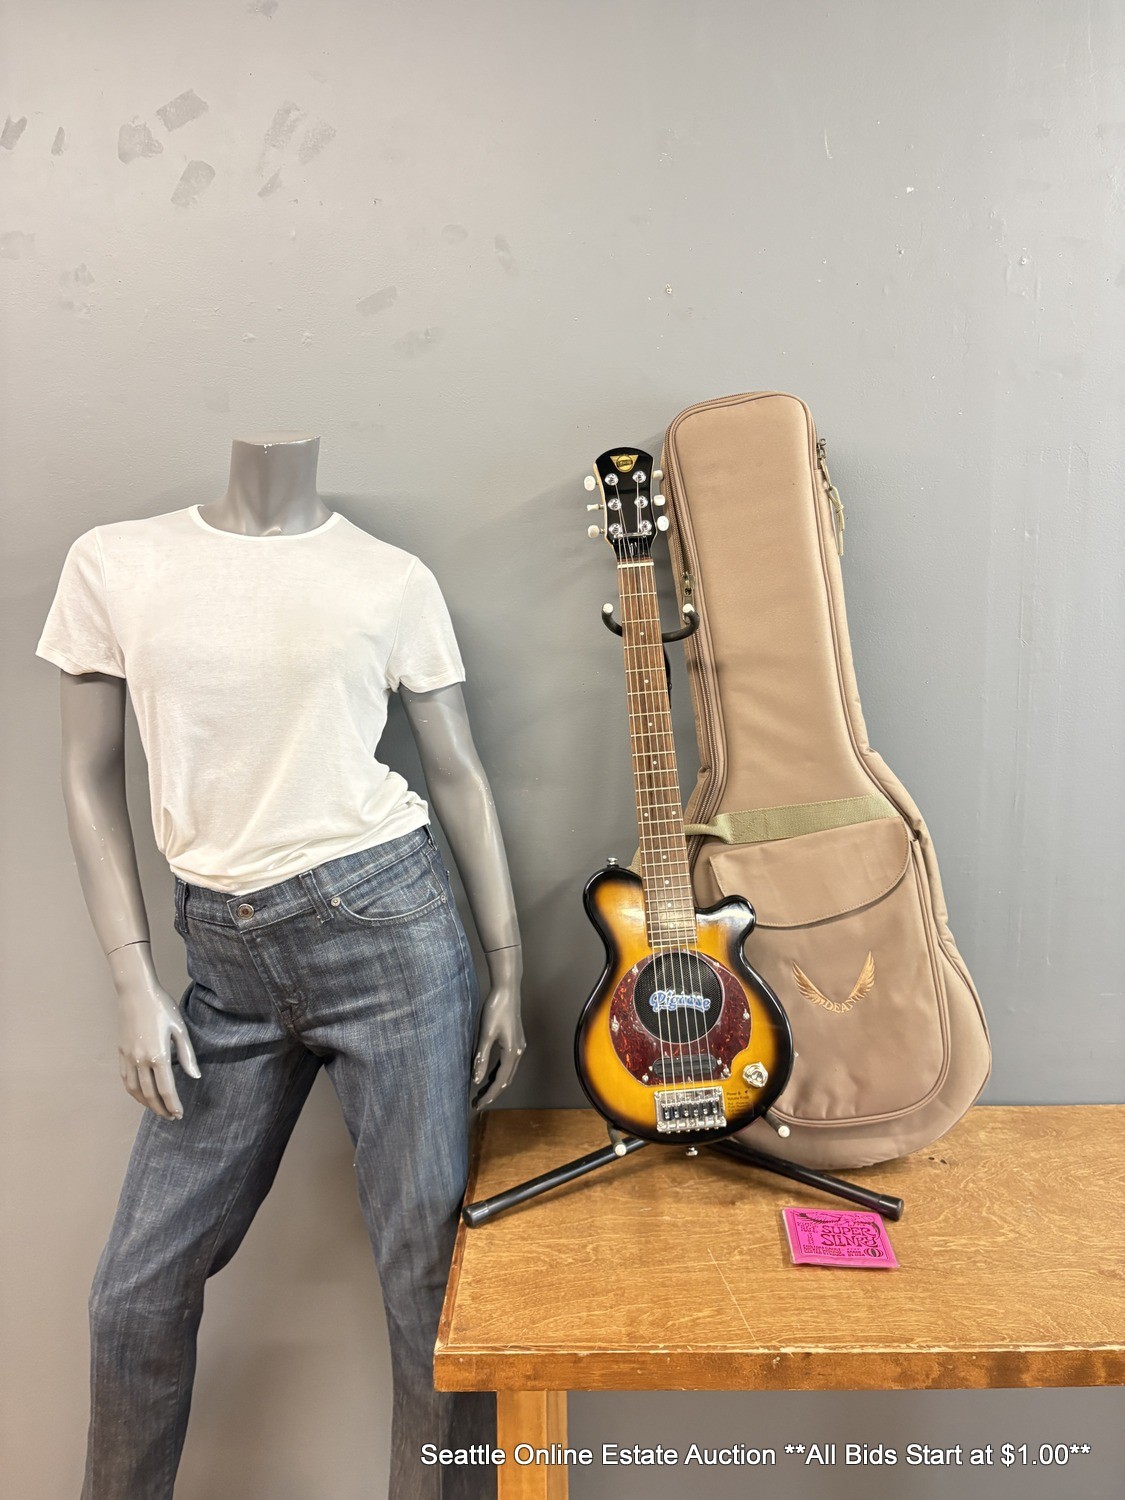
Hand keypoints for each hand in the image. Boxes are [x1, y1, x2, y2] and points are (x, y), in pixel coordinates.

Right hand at [112, 951, 199, 1118]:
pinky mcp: (121, 1052)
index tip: (179, 1114)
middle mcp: (141, 1060)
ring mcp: (128, 1057)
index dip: (173, 1105)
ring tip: (157, 1109)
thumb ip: (187, 1055)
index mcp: (158, 1055)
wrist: (136, 992)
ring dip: (146, 1104)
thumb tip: (195, 1076)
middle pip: (150, 1094)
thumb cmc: (162, 1007)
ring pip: (135, 1090)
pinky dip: (133, 1092)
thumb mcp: (180, 1028)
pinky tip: (141, 1095)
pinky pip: (125, 1079)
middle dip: (161, 1109)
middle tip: (171, 1117)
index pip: (166, 1089)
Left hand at [471, 976, 524, 1109]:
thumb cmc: (495, 1010)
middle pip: (507, 1080)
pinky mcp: (516, 1041)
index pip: (501, 1081)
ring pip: (508, 1072)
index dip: (490, 1095)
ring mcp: (519, 1047)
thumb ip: (482, 1057)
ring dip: (496, 1084)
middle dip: (493, 1093)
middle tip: (477, 1103)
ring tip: (481, 1092)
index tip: (478, 1105)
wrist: (507, 990)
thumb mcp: (485, 1034)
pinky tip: (489, 1074)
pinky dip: (499, 1073)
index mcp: (512, 1052)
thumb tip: (477, 1079)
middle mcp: (519, 1052)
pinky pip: (508, 1064)